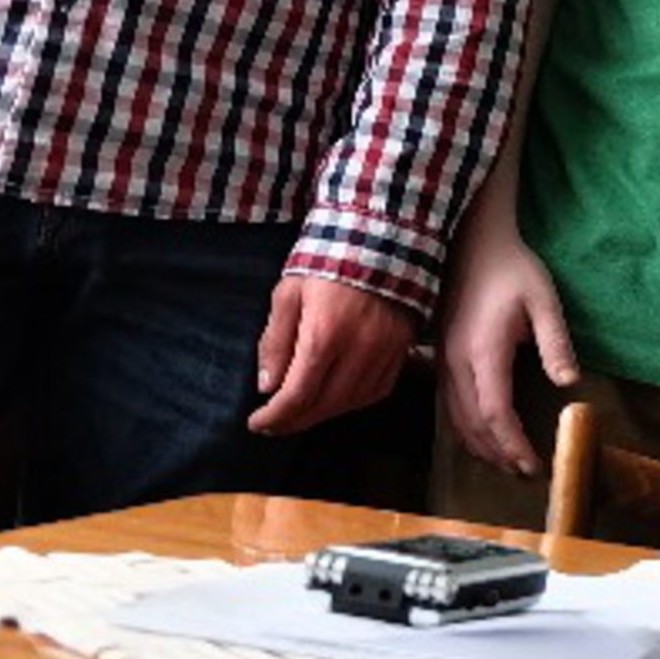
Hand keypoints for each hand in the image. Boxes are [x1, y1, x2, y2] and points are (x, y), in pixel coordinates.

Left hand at [247, 276, 418, 435]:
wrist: (380, 235)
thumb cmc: (327, 260)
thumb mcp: (288, 293)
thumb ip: (275, 340)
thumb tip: (268, 386)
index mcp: (325, 334)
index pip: (297, 396)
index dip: (274, 417)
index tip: (257, 422)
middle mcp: (359, 348)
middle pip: (325, 406)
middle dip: (294, 421)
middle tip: (275, 422)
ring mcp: (385, 350)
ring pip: (353, 403)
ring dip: (324, 413)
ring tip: (303, 410)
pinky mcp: (402, 346)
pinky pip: (378, 389)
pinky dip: (355, 400)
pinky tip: (337, 396)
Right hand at [436, 214, 578, 476]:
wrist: (473, 242)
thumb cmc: (512, 269)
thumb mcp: (544, 300)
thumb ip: (555, 343)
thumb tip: (569, 383)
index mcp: (483, 352)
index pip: (495, 414)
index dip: (513, 445)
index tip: (534, 465)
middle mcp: (456, 363)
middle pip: (472, 426)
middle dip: (498, 455)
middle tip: (526, 473)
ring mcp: (444, 361)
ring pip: (456, 420)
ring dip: (480, 447)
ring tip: (507, 463)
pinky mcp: (441, 357)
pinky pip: (448, 406)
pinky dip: (466, 429)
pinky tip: (483, 437)